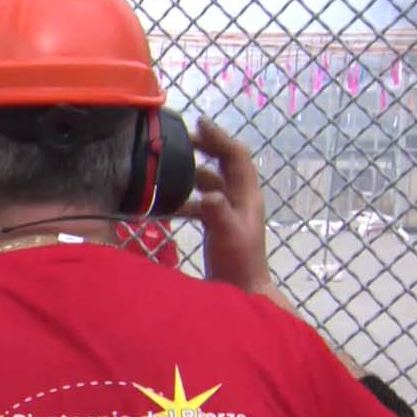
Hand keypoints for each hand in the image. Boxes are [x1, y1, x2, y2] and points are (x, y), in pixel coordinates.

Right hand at [178, 117, 271, 292]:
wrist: (243, 292)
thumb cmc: (238, 265)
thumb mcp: (227, 236)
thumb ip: (217, 213)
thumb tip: (207, 192)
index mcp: (246, 196)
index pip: (236, 157)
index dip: (219, 138)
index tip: (198, 123)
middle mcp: (241, 199)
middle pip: (225, 164)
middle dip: (206, 148)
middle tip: (181, 140)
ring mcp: (231, 213)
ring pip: (213, 182)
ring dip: (194, 173)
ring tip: (171, 169)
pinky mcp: (220, 226)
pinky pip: (204, 202)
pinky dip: (188, 198)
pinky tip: (169, 206)